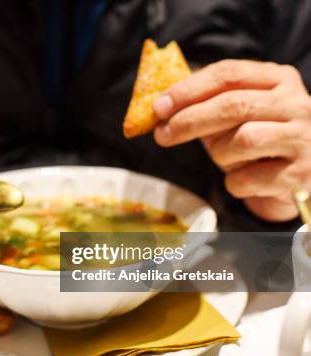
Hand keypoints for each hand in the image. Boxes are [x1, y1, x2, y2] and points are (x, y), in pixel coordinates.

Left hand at [152, 60, 310, 221]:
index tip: (158, 107)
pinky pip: (250, 179)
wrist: (301, 177)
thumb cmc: (259, 141)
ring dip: (220, 154)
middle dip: (189, 121)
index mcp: (278, 79)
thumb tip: (159, 109)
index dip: (188, 90)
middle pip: (232, 105)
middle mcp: (297, 103)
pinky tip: (242, 180)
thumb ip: (205, 105)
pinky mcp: (302, 174)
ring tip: (225, 159)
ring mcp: (304, 138)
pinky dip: (235, 183)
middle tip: (162, 135)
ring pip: (243, 140)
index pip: (228, 74)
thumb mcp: (236, 116)